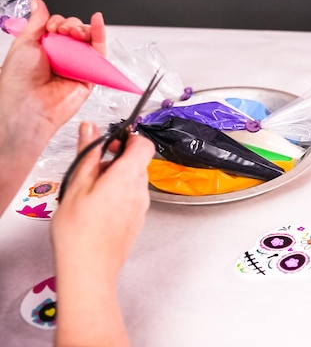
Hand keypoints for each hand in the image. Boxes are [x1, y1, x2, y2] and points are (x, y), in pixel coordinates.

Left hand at [0, 0, 104, 137]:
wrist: (29, 103)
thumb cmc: (20, 79)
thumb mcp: (25, 42)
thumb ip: (37, 21)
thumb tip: (39, 4)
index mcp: (46, 48)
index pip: (60, 27)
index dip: (58, 23)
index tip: (52, 27)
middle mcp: (62, 57)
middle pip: (76, 32)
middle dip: (71, 26)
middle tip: (62, 31)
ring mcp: (76, 66)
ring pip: (89, 41)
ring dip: (84, 30)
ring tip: (75, 32)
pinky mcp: (90, 77)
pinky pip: (99, 56)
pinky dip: (100, 37)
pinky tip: (97, 23)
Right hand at [51, 122, 153, 345]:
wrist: (89, 270)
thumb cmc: (80, 232)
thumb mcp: (76, 185)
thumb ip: (87, 153)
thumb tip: (90, 129)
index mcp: (128, 177)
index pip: (143, 144)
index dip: (129, 137)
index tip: (111, 140)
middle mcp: (140, 191)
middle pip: (138, 162)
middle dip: (117, 158)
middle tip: (93, 167)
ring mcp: (141, 207)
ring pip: (134, 180)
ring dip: (116, 177)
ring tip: (91, 191)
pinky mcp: (137, 220)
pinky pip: (132, 197)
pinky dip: (118, 194)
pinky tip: (98, 207)